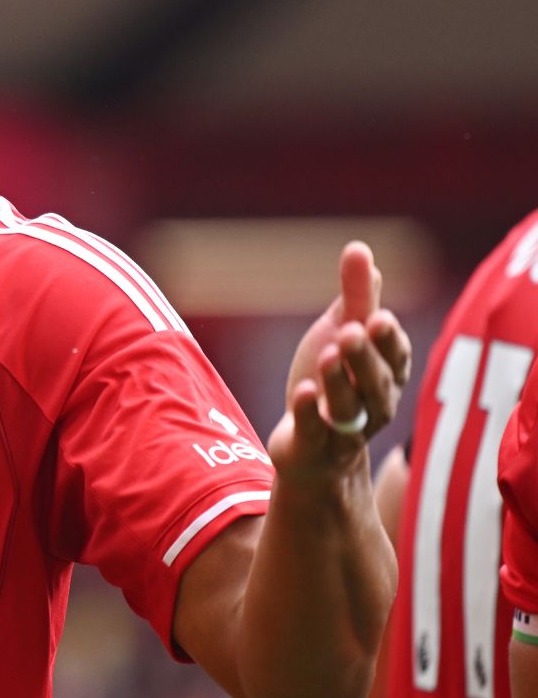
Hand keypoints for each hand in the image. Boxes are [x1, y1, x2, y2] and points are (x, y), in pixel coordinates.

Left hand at [271, 241, 412, 481]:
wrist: (312, 449)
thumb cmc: (334, 381)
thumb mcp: (340, 333)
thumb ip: (354, 297)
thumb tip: (359, 248)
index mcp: (386, 374)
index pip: (394, 356)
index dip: (388, 340)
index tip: (378, 318)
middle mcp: (374, 404)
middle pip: (376, 382)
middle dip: (365, 357)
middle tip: (351, 332)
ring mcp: (344, 430)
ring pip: (349, 408)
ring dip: (339, 382)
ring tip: (327, 355)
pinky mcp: (313, 447)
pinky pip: (315, 432)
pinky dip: (309, 413)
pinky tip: (302, 392)